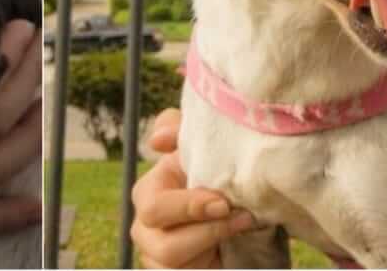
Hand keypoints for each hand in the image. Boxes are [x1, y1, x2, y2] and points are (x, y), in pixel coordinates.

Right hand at [130, 109, 256, 268]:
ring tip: (241, 229)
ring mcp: (156, 257)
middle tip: (239, 218)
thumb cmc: (212, 178)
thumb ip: (177, 129)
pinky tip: (230, 248)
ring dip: (214, 248)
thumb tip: (156, 139)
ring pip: (176, 266)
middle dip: (206, 233)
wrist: (234, 214)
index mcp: (147, 194)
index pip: (153, 207)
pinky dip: (211, 265)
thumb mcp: (200, 149)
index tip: (223, 202)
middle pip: (165, 246)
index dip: (188, 207)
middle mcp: (145, 229)